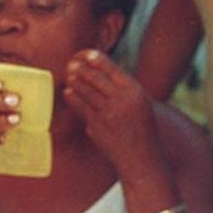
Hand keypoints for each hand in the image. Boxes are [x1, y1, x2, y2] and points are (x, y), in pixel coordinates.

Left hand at [63, 50, 159, 177]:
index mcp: (136, 92)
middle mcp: (122, 101)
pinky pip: (81, 108)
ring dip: (75, 81)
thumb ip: (126, 90)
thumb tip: (104, 72)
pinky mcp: (96, 127)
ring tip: (69, 75)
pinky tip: (69, 92)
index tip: (87, 54)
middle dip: (82, 70)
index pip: (112, 70)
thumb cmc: (143, 129)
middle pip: (96, 79)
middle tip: (72, 64)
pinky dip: (73, 98)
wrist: (141, 158)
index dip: (97, 60)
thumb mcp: (142, 104)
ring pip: (85, 92)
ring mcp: (107, 114)